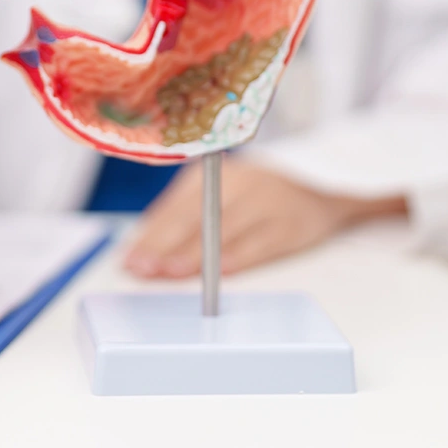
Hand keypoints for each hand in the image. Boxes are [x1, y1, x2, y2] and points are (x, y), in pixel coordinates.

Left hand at [123, 158, 406, 277]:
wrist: (318, 192)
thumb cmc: (255, 200)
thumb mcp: (218, 198)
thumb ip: (182, 221)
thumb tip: (140, 252)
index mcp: (215, 172)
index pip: (174, 205)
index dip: (149, 233)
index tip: (129, 258)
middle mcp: (239, 181)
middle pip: (194, 215)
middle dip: (163, 245)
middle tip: (141, 268)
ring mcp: (267, 200)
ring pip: (223, 230)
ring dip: (194, 255)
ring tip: (169, 273)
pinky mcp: (291, 223)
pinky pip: (260, 243)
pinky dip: (237, 259)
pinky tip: (218, 274)